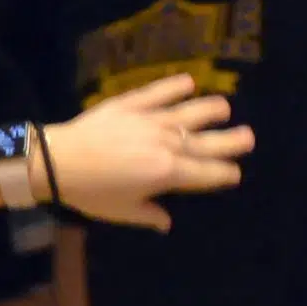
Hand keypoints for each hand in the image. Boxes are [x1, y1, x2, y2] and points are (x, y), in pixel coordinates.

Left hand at [44, 75, 252, 230]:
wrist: (58, 160)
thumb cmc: (90, 192)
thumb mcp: (122, 211)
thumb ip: (149, 215)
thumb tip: (166, 223)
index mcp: (167, 173)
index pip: (206, 173)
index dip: (224, 174)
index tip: (235, 173)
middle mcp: (167, 144)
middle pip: (207, 142)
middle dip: (231, 141)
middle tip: (248, 138)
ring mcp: (151, 120)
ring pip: (190, 112)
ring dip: (211, 109)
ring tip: (225, 108)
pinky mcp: (133, 103)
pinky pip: (160, 92)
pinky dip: (176, 85)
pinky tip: (189, 82)